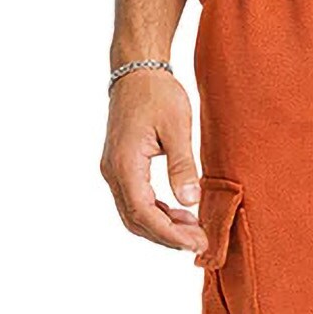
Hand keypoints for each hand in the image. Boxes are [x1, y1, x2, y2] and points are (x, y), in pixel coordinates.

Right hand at [100, 70, 207, 254]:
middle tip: (199, 243)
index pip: (144, 212)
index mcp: (125, 163)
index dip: (170, 233)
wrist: (136, 70)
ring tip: (193, 230)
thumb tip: (190, 201)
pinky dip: (157, 213)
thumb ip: (182, 166)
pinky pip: (135, 201)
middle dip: (167, 237)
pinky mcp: (120, 168)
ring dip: (162, 227)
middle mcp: (113, 171)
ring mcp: (114, 170)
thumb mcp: (177, 128)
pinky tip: (181, 214)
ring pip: (134, 214)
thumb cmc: (157, 94)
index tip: (195, 243)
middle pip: (136, 220)